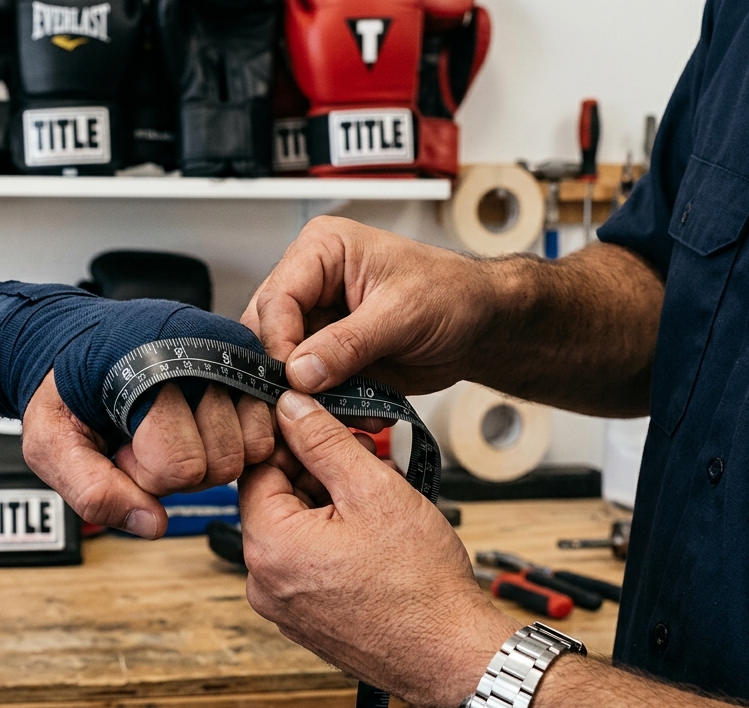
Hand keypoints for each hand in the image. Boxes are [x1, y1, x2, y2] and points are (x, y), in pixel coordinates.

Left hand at [23, 372, 273, 538]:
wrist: (73, 344)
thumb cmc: (63, 390)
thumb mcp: (49, 441)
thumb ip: (91, 489)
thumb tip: (153, 525)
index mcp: (147, 370)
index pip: (181, 466)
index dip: (144, 474)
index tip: (120, 449)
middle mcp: (197, 355)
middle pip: (222, 462)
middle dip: (180, 469)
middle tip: (143, 441)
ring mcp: (226, 359)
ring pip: (250, 448)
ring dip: (210, 455)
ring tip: (168, 431)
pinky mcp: (244, 367)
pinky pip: (264, 430)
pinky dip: (236, 441)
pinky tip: (195, 427)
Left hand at [239, 390, 518, 707]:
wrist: (453, 655)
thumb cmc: (421, 585)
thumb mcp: (374, 490)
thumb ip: (325, 442)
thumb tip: (291, 408)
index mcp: (269, 548)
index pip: (257, 469)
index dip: (294, 441)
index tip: (327, 430)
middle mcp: (264, 583)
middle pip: (275, 501)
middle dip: (318, 474)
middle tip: (366, 461)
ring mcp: (283, 608)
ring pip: (294, 532)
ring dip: (330, 506)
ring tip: (378, 499)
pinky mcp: (306, 622)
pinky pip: (306, 565)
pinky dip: (333, 542)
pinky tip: (373, 535)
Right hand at [241, 216, 505, 394]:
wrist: (481, 325)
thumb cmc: (454, 295)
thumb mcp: (403, 313)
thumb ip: (350, 342)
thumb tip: (301, 370)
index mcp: (321, 251)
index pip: (277, 297)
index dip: (279, 341)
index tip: (292, 378)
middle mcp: (310, 286)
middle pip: (267, 333)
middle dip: (286, 374)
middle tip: (303, 405)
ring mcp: (315, 324)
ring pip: (281, 366)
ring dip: (308, 396)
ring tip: (341, 411)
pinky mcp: (326, 358)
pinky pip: (308, 388)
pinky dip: (328, 407)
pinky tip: (356, 414)